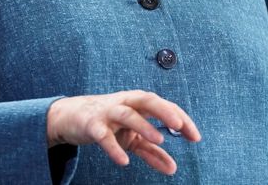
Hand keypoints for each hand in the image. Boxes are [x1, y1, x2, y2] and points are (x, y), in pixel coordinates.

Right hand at [46, 90, 200, 173]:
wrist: (71, 116)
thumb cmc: (108, 122)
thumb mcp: (132, 137)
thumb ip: (152, 152)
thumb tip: (173, 168)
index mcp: (137, 103)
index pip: (164, 106)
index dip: (181, 119)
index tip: (195, 137)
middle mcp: (124, 103)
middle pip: (147, 100)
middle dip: (164, 111)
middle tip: (179, 125)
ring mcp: (107, 112)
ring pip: (127, 114)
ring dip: (143, 125)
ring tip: (159, 140)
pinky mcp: (91, 125)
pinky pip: (103, 136)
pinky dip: (113, 148)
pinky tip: (124, 161)